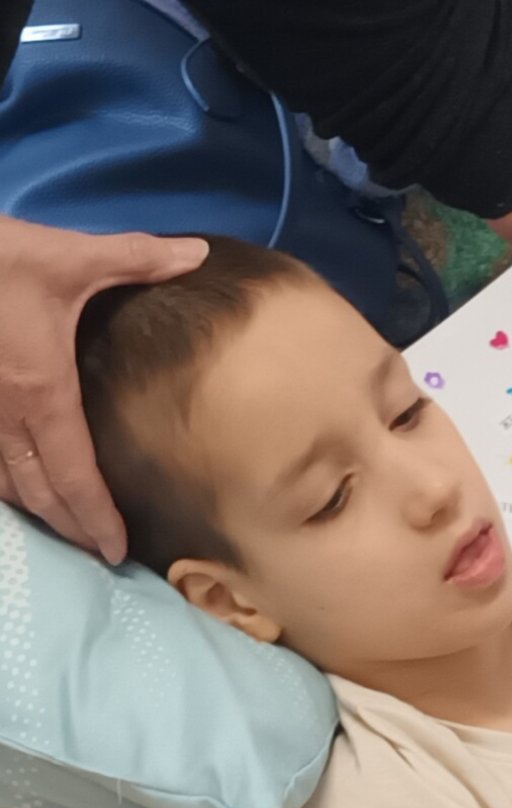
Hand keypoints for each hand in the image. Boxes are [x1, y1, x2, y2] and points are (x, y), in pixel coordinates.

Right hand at [0, 218, 208, 562]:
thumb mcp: (69, 254)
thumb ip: (137, 259)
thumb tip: (196, 254)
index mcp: (42, 392)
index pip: (73, 474)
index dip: (95, 517)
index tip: (115, 548)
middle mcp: (4, 415)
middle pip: (40, 493)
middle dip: (72, 528)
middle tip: (100, 553)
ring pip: (6, 485)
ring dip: (38, 512)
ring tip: (69, 530)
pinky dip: (6, 487)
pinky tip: (23, 494)